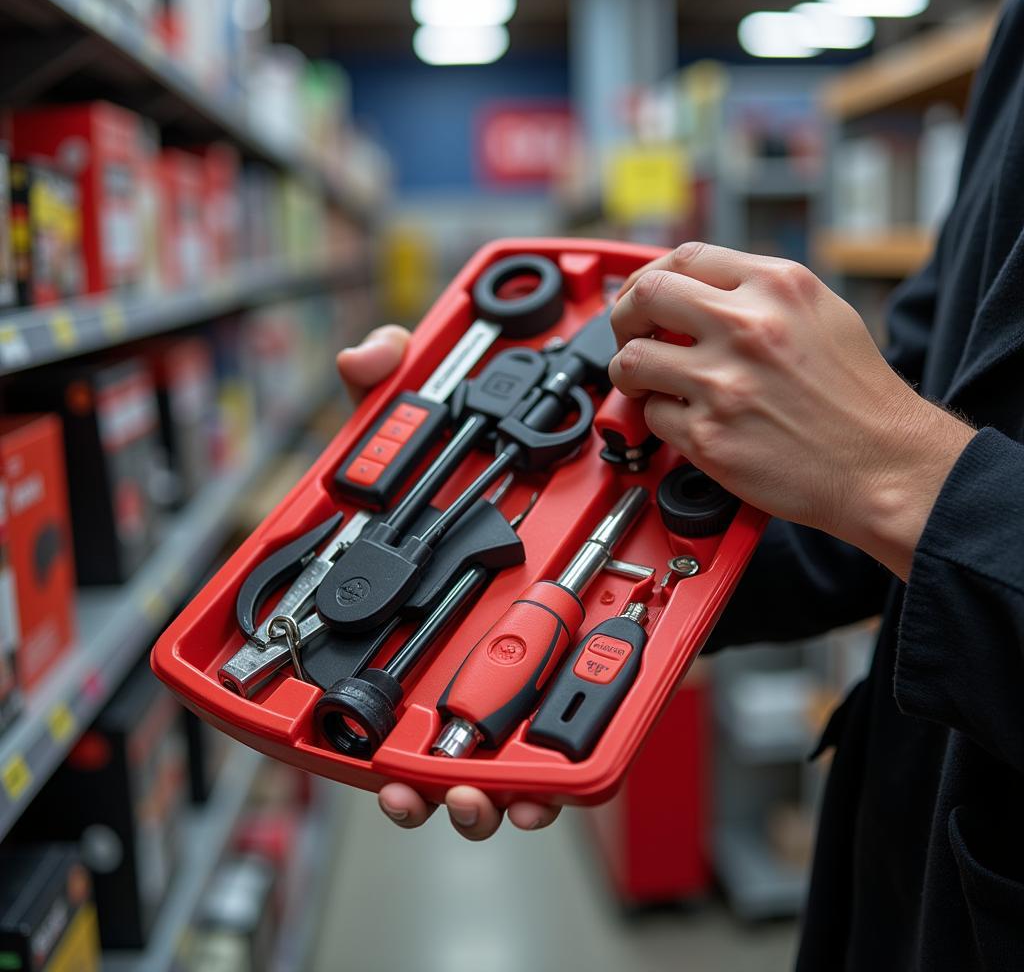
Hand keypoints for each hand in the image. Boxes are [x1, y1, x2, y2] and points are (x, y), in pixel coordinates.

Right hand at [336, 326, 561, 838]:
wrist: (642, 474)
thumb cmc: (534, 458)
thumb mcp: (458, 411)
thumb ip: (410, 379)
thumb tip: (366, 364)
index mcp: (422, 580)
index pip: (362, 643)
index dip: (333, 690)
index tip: (320, 720)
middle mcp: (464, 630)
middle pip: (418, 716)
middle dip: (406, 767)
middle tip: (405, 784)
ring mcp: (525, 654)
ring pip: (486, 746)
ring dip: (473, 789)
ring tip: (474, 800)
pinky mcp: (586, 666)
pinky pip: (570, 735)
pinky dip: (554, 773)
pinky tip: (546, 788)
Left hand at [610, 243, 974, 579]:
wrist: (884, 465)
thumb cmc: (858, 397)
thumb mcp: (821, 312)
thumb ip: (759, 292)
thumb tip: (698, 291)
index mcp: (775, 287)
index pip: (685, 258)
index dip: (651, 277)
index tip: (643, 296)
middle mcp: (746, 327)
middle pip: (646, 296)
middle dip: (623, 316)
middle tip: (628, 336)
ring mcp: (723, 382)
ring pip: (634, 359)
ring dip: (629, 372)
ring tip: (645, 384)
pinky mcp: (708, 436)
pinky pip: (653, 416)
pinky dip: (658, 419)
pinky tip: (683, 421)